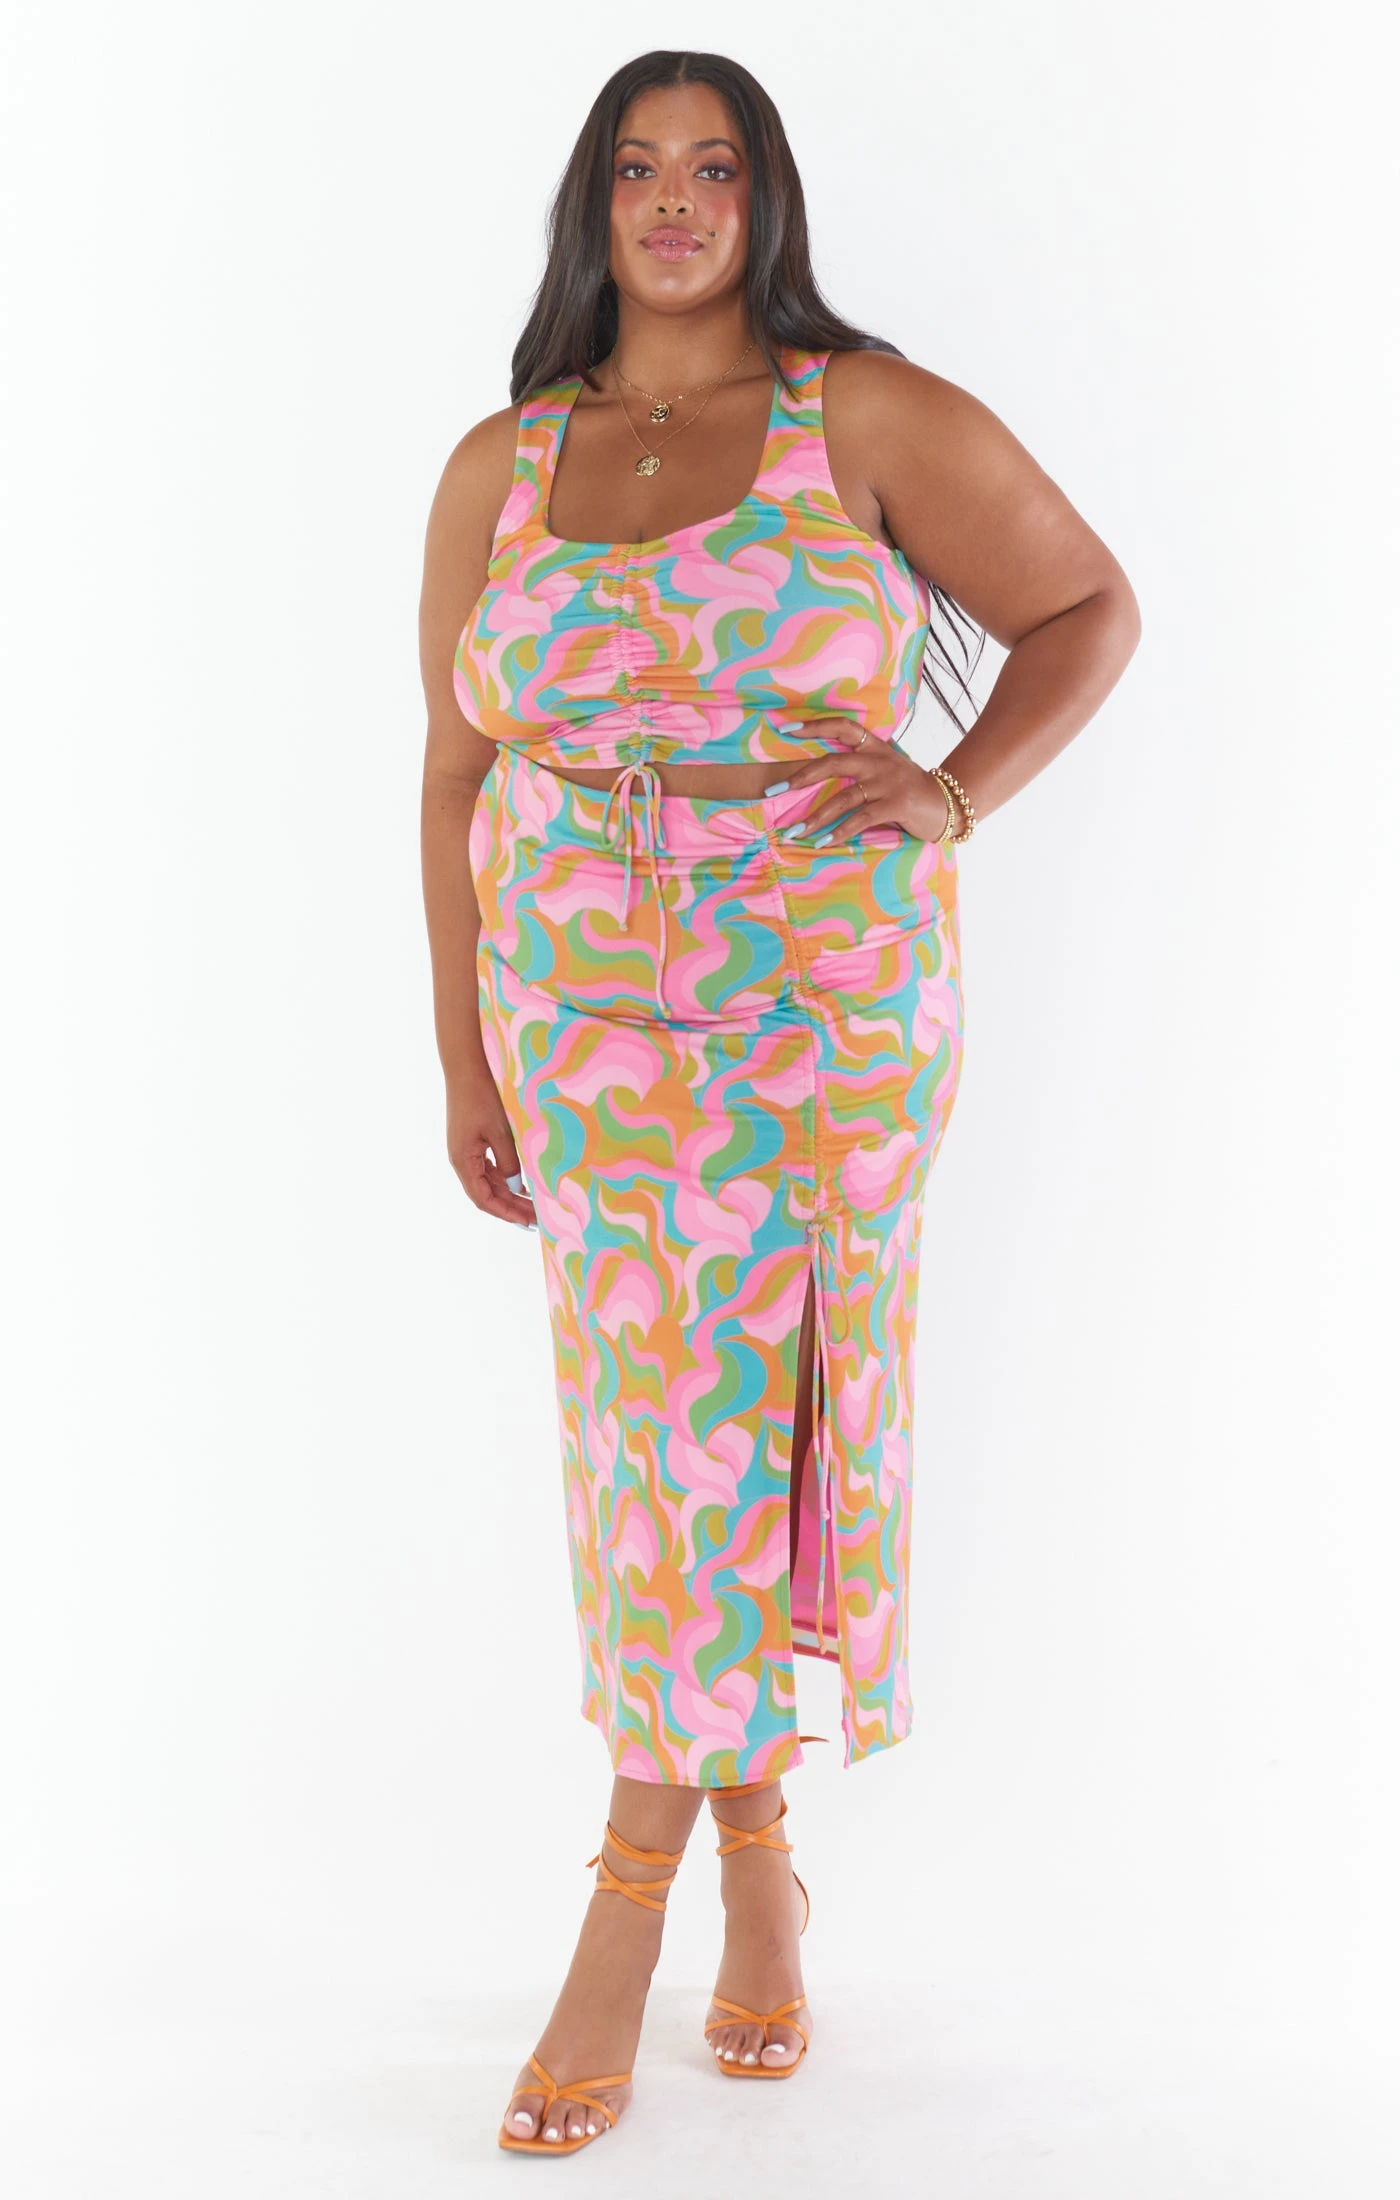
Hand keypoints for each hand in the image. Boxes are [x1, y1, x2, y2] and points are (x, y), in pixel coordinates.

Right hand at [446, 1063, 537, 1229]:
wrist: (466, 1067)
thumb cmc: (482, 1097)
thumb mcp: (501, 1132)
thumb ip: (509, 1162)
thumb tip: (515, 1186)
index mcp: (463, 1161)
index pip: (484, 1200)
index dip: (506, 1213)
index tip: (528, 1223)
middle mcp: (461, 1160)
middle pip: (487, 1194)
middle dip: (512, 1208)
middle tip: (538, 1219)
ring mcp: (466, 1151)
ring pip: (488, 1183)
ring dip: (509, 1195)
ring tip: (533, 1206)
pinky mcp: (472, 1142)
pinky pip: (488, 1169)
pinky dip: (505, 1180)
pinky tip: (522, 1184)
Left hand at [765, 718, 954, 845]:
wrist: (948, 804)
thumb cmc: (909, 790)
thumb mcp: (886, 769)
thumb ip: (859, 767)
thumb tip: (817, 775)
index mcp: (875, 747)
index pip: (842, 726)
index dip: (814, 726)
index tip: (785, 729)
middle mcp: (880, 760)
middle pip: (833, 763)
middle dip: (800, 778)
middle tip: (773, 791)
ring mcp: (889, 782)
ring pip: (844, 797)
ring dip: (816, 817)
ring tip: (794, 832)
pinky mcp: (896, 805)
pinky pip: (861, 819)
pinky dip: (840, 832)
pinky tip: (823, 842)